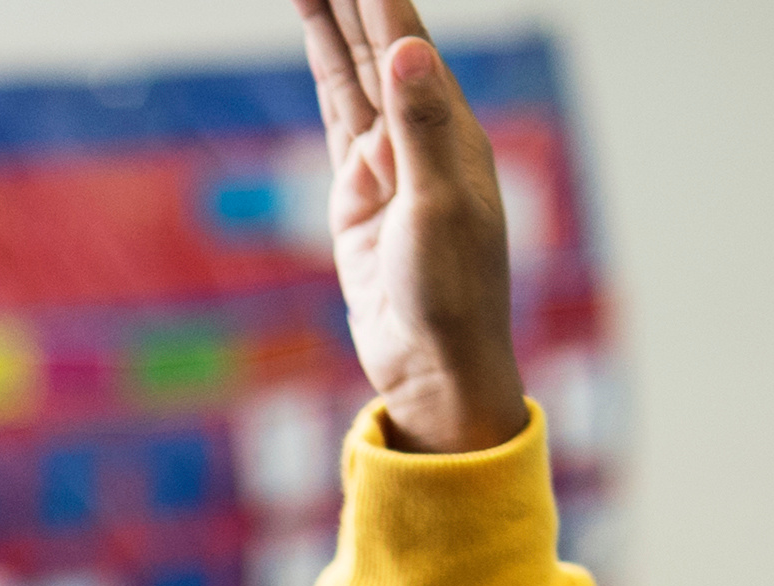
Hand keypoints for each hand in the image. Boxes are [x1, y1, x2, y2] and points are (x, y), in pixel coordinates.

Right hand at [291, 0, 526, 455]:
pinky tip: (322, 41)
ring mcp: (388, 160)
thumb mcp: (438, 209)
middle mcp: (422, 133)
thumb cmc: (452, 294)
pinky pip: (339, 115)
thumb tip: (407, 51)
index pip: (407, 42)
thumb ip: (421, 127)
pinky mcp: (357, 191)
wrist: (434, 363)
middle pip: (377, 45)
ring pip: (354, 72)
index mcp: (451, 130)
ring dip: (332, 22)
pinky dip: (328, 72)